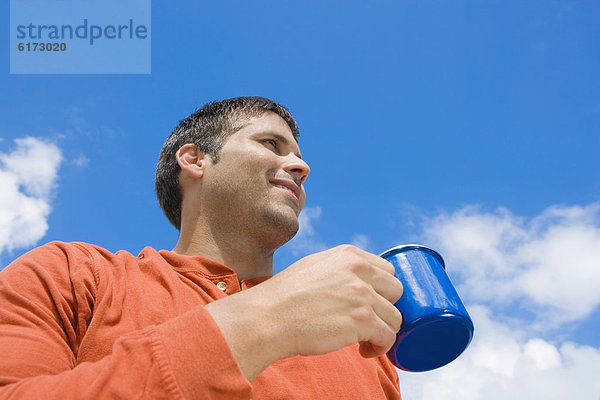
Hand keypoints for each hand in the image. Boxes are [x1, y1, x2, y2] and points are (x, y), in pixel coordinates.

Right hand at [263, 245, 403, 358]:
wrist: (268, 316)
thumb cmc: (285, 296)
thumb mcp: (314, 266)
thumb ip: (340, 268)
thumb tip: (357, 281)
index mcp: (349, 255)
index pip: (387, 269)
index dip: (382, 290)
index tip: (372, 304)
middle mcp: (359, 270)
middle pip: (397, 290)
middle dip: (386, 308)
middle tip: (369, 322)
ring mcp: (362, 294)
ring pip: (395, 316)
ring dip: (383, 331)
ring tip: (364, 340)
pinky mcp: (362, 320)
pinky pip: (388, 336)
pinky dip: (380, 347)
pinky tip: (364, 350)